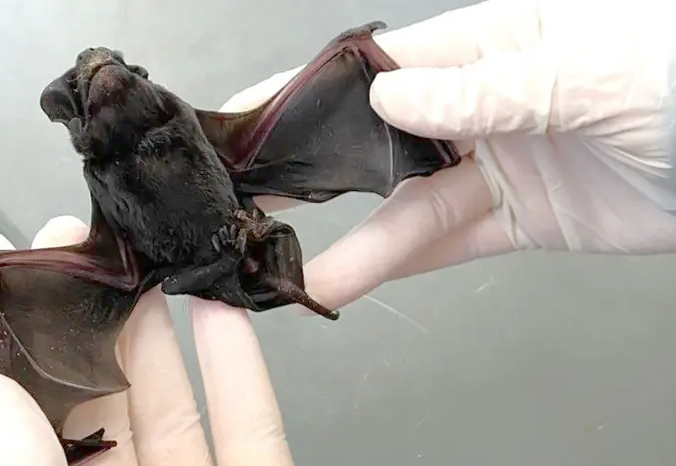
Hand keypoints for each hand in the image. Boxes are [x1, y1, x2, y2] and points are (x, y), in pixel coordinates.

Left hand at [0, 216, 293, 465]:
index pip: (26, 396)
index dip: (30, 319)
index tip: (36, 252)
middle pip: (104, 386)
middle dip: (102, 307)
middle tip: (103, 241)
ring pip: (177, 400)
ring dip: (170, 325)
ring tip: (161, 264)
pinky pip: (251, 421)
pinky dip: (241, 364)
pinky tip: (228, 311)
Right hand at [219, 0, 675, 311]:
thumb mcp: (589, 72)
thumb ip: (488, 90)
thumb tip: (390, 98)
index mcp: (493, 44)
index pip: (384, 63)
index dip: (314, 88)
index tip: (255, 112)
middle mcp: (482, 103)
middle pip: (380, 136)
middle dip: (315, 161)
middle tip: (250, 185)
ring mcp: (496, 163)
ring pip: (407, 203)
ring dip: (352, 236)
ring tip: (291, 261)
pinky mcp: (517, 218)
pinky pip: (448, 242)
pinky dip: (401, 263)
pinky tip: (349, 279)